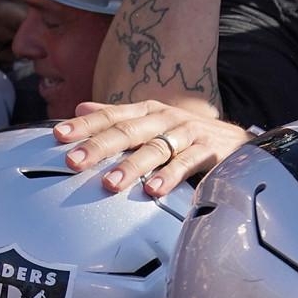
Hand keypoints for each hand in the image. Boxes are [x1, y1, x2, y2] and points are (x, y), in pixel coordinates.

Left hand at [55, 98, 251, 194]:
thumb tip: (80, 107)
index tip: (58, 136)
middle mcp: (164, 118)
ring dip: (131, 166)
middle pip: (127, 131)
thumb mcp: (152, 122)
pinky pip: (186, 164)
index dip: (84, 124)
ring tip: (109, 183)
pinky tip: (153, 190)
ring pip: (154, 149)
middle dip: (99, 146)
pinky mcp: (208, 151)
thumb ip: (118, 116)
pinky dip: (169, 177)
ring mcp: (187, 133)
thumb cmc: (187, 136)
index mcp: (147, 111)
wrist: (239, 143)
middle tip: (73, 161)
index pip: (110, 115)